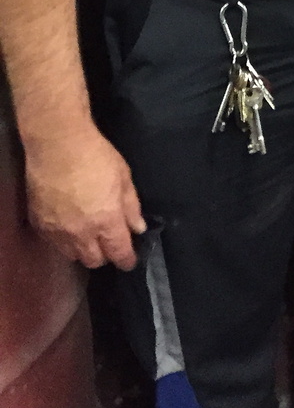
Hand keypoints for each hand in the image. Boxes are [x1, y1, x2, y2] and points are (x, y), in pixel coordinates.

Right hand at [24, 125, 145, 270]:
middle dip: (105, 255)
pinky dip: (64, 241)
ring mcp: (58, 231)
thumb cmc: (96, 156)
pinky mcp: (40, 225)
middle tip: (109, 243)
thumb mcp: (124, 177)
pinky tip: (69, 228)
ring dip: (84, 250)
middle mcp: (82, 233)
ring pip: (73, 255)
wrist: (58, 145)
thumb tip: (138, 228)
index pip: (119, 252)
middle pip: (94, 260)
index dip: (126, 260)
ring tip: (89, 236)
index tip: (130, 262)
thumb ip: (131, 206)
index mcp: (107, 221)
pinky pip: (54, 244)